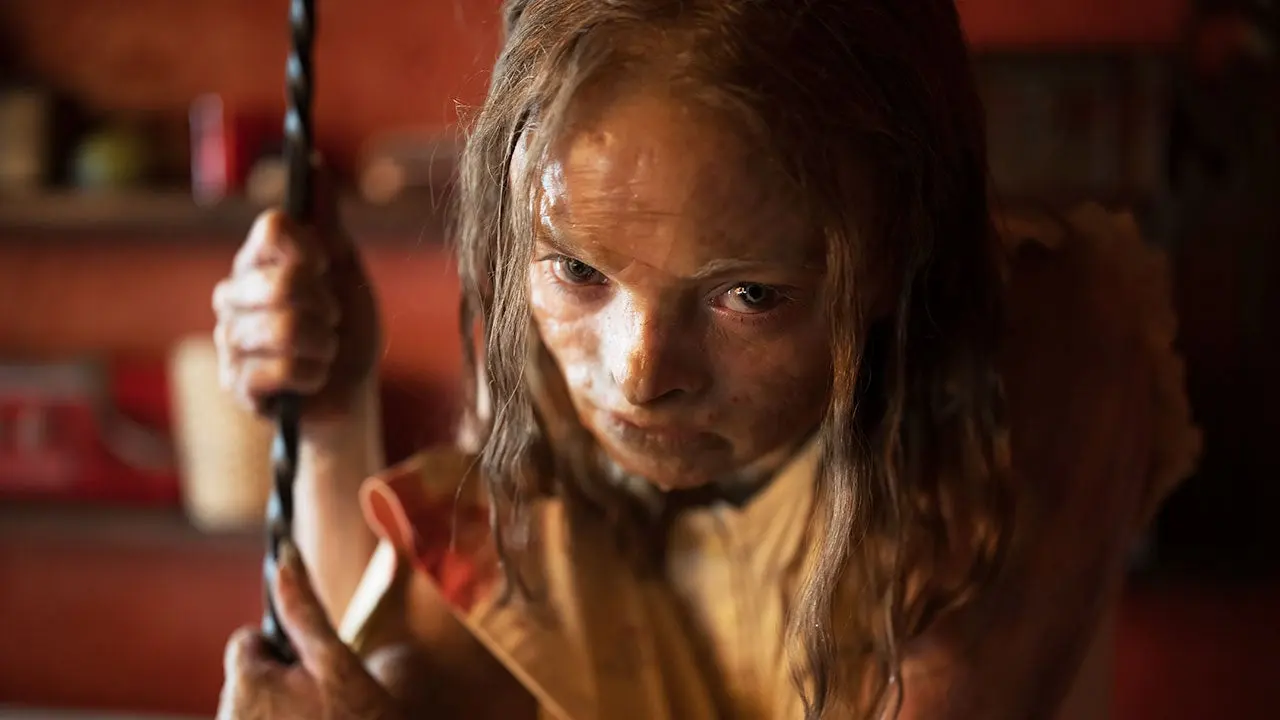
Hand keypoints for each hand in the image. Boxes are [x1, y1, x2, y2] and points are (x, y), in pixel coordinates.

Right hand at [213, 168, 379, 419]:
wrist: (354, 390)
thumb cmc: (347, 326)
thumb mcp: (345, 268)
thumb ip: (326, 220)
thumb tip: (314, 163)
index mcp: (257, 260)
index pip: (273, 226)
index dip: (310, 247)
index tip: (326, 266)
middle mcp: (233, 295)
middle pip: (285, 281)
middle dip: (326, 306)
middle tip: (331, 320)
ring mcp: (230, 340)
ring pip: (285, 328)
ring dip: (323, 344)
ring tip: (323, 350)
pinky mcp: (237, 385)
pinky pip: (279, 370)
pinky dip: (312, 375)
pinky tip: (311, 378)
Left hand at [218, 542, 403, 719]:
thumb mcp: (336, 662)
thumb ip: (303, 610)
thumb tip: (284, 555)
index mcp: (245, 684)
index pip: (246, 642)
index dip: (282, 649)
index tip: (312, 671)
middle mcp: (226, 718)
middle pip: (248, 678)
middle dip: (280, 684)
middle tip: (323, 703)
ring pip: (252, 709)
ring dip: (280, 712)